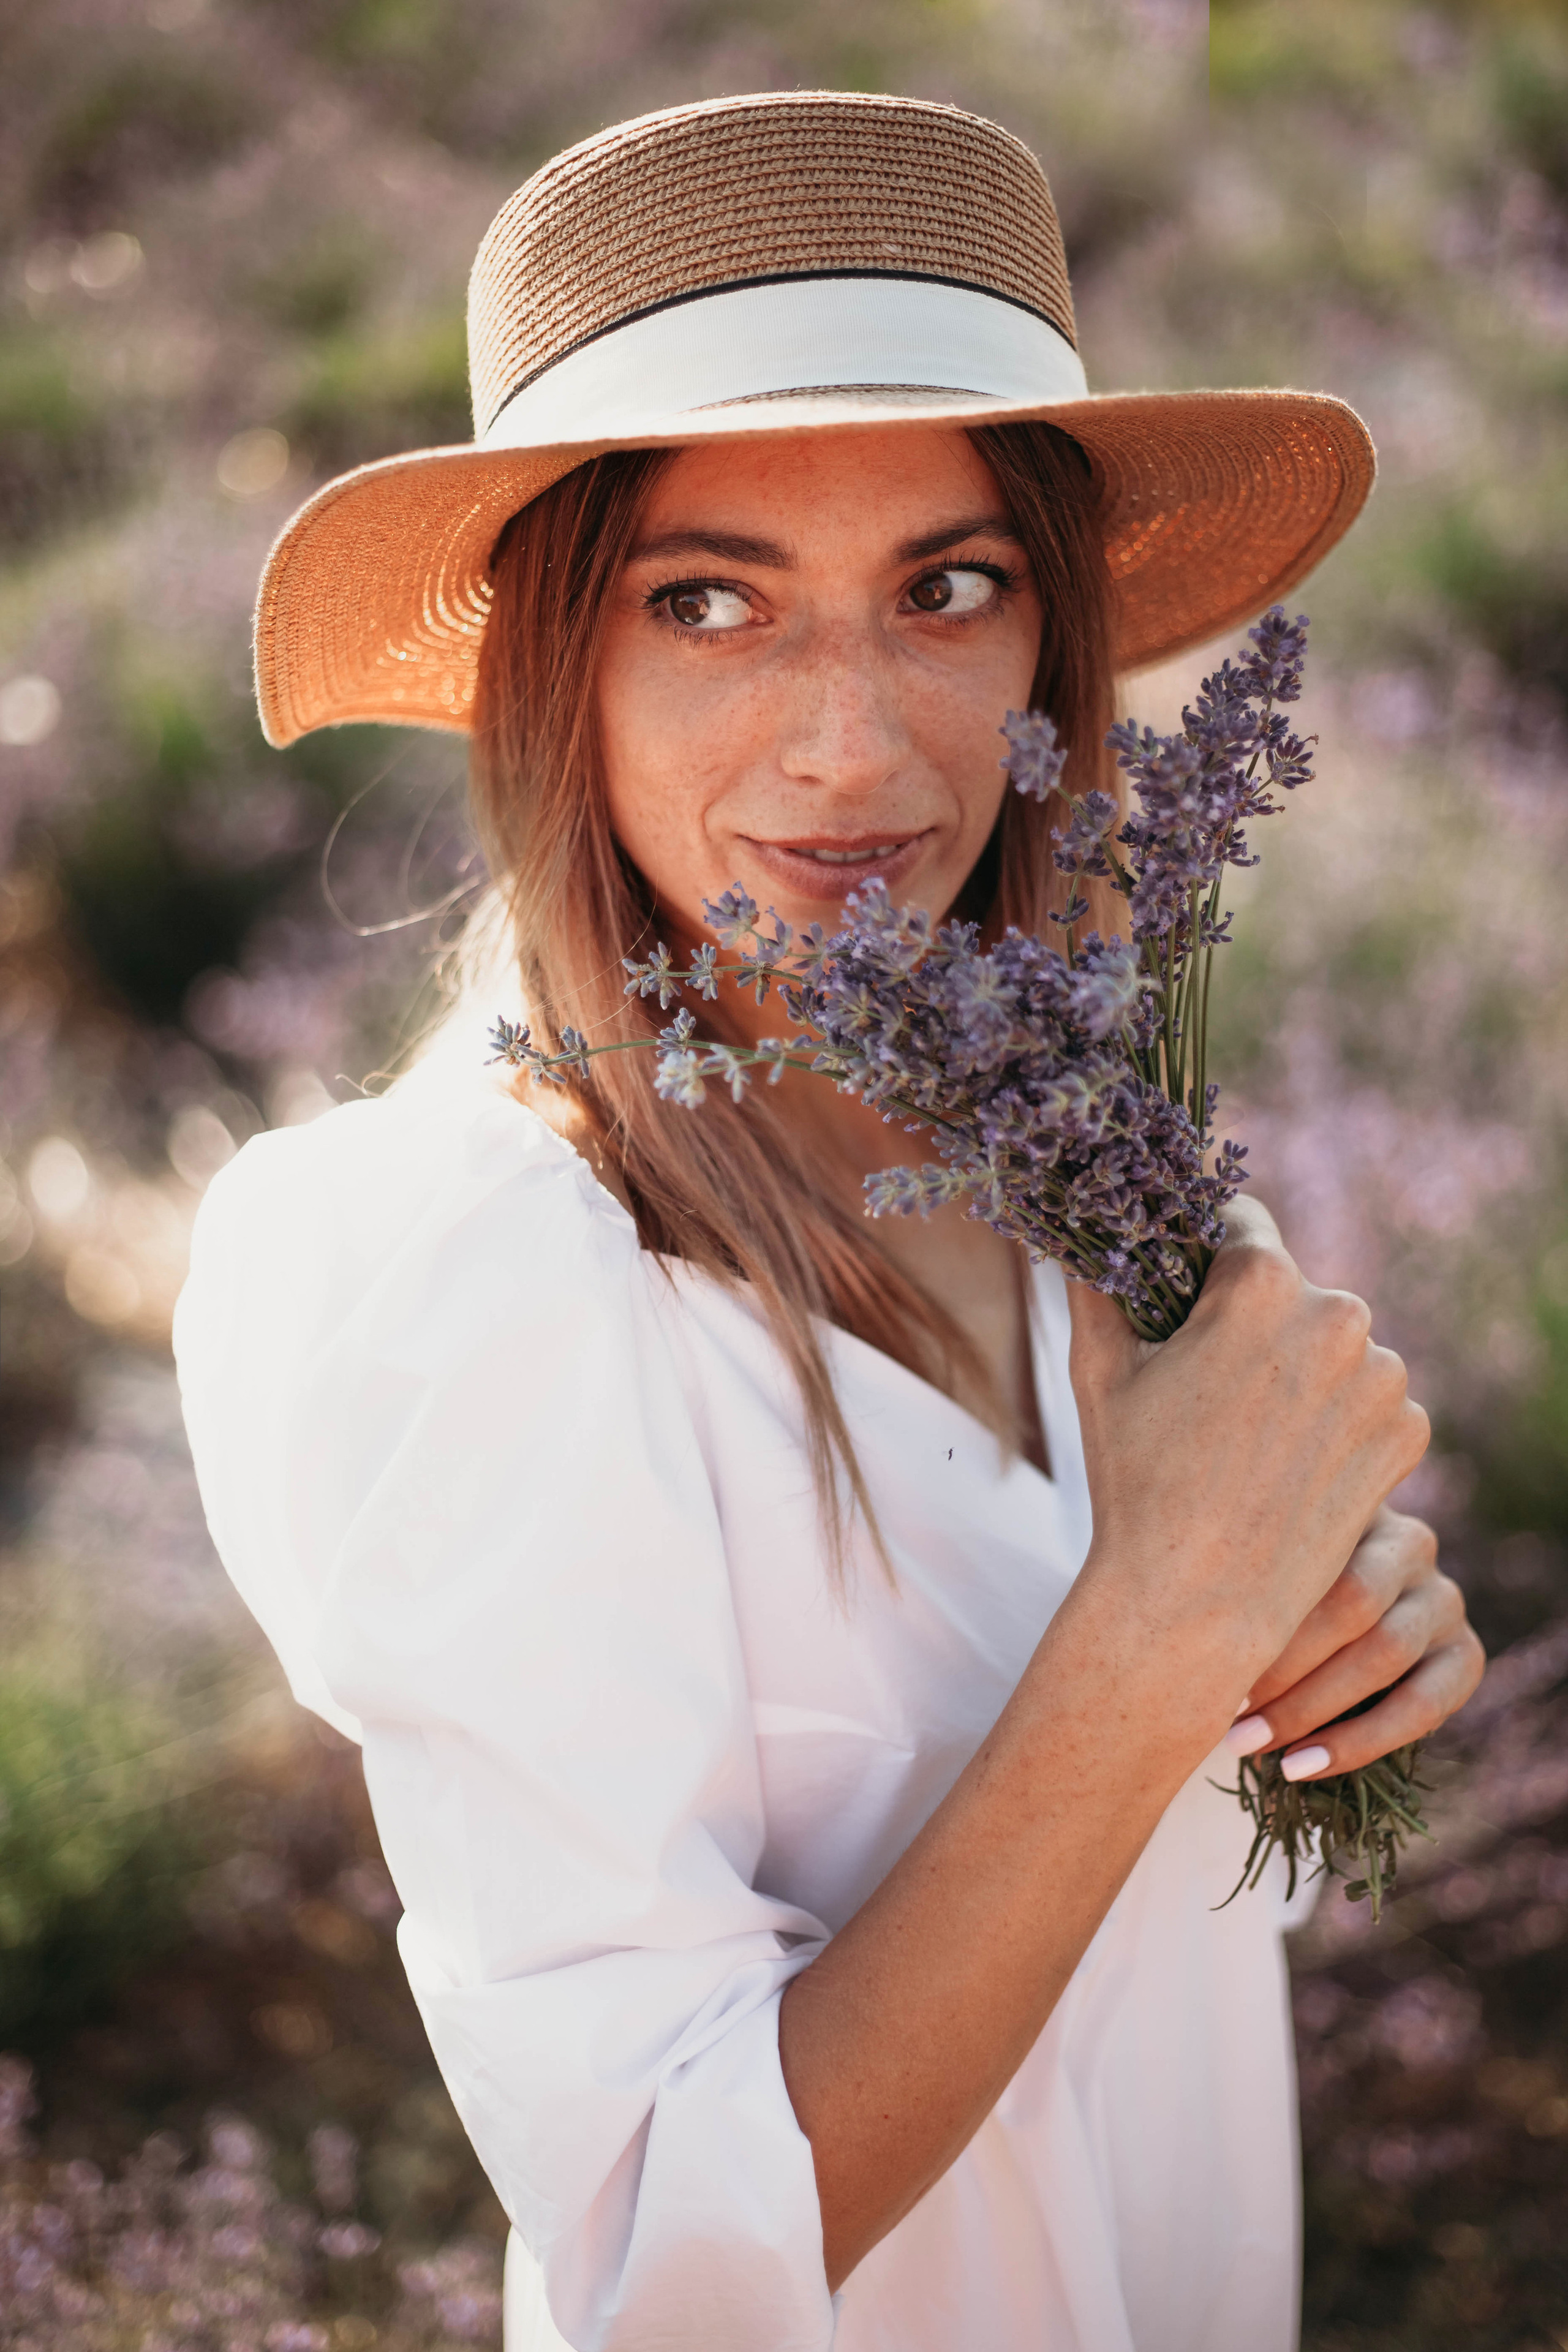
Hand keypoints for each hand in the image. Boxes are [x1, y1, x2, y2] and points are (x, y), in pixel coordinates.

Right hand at [1067, 1196, 1431, 1728]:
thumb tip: (1078, 1238)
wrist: (1197, 1602)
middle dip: (1253, 1318)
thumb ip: (1096, 1285)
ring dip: (1299, 1369)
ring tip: (1245, 1432)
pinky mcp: (1407, 1433)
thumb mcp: (1098, 1371)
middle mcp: (1339, 1315)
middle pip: (1291, 1288)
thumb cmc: (1136, 1483)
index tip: (1184, 1275)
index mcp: (1262, 1282)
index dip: (1203, 1244)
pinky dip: (1335, 1420)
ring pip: (1333, 1345)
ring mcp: (1382, 1378)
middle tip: (1206, 1378)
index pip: (1240, 1219)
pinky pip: (1367, 1401)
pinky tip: (1287, 1463)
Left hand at [1228, 1504, 1485, 1780]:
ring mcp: (1443, 1598)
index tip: (1201, 1654)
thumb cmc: (1261, 1587)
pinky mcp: (1466, 1656)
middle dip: (1282, 1665)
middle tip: (1222, 1710)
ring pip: (1386, 1653)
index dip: (1259, 1607)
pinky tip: (1302, 1768)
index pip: (1311, 1547)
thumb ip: (1230, 1565)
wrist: (1327, 1630)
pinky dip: (1359, 1743)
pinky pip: (1424, 1706)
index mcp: (1352, 1504)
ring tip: (1249, 1747)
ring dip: (1311, 1709)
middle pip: (1352, 1602)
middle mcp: (1410, 1543)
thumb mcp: (1252, 1562)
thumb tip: (1169, 1602)